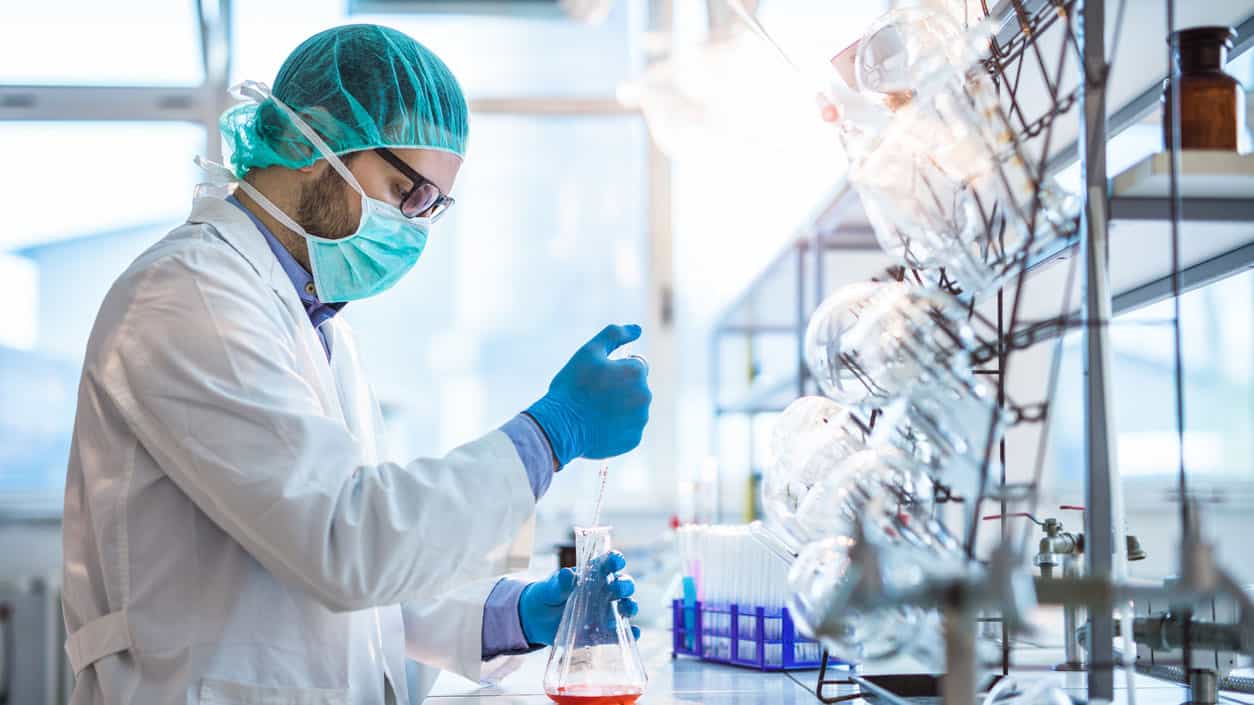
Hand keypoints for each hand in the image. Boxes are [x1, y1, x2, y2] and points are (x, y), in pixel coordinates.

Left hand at [518, 551, 639, 646]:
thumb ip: (560, 583)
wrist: (538, 620)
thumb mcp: (550, 588)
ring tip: (626, 610)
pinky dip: (628, 633)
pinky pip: (618, 633)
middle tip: (619, 588)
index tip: (616, 561)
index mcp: (593, 574)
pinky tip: (634, 633)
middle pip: (622, 584)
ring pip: (625, 607)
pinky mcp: (602, 632)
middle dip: (625, 585)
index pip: (608, 563)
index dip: (615, 560)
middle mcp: (604, 591)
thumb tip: (567, 575)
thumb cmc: (548, 596)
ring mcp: (605, 612)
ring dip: (630, 607)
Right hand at [526, 325, 651, 465]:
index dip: (616, 369)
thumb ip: (615, 334)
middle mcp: (645, 396)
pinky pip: (628, 429)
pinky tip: (599, 426)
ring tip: (595, 412)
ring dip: (620, 408)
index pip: (635, 365)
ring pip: (633, 409)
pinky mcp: (634, 440)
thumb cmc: (572, 386)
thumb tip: (638, 329)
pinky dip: (617, 427)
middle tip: (595, 396)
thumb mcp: (589, 351)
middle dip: (621, 388)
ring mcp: (640, 420)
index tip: (599, 378)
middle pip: (636, 388)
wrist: (560, 427)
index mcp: (637, 372)